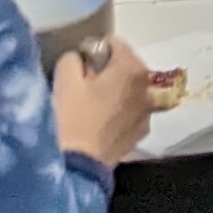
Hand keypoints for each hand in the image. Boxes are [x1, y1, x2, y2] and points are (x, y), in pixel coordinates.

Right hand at [53, 38, 156, 166]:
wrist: (75, 169)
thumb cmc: (69, 119)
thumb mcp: (64, 80)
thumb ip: (73, 59)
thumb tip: (80, 59)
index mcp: (133, 68)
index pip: (113, 44)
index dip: (91, 52)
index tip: (76, 68)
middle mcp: (147, 87)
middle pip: (124, 67)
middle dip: (104, 72)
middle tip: (80, 88)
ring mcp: (146, 113)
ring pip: (127, 91)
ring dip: (112, 92)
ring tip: (87, 108)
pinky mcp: (139, 134)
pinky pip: (128, 112)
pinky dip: (117, 112)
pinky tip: (97, 125)